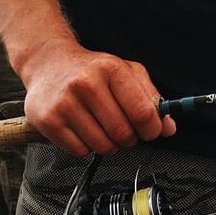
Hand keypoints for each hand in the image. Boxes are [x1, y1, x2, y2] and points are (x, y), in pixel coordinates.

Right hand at [20, 39, 175, 158]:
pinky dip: (86, 147)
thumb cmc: (89, 70)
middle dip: (129, 138)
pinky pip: (80, 152)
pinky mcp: (48, 121)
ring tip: (100, 127)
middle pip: (123, 134)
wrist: (47, 63)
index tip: (151, 131)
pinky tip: (82, 129)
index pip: (142, 112)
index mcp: (110, 69)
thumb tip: (168, 127)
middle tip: (122, 128)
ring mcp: (65, 103)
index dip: (152, 129)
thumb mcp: (124, 70)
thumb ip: (150, 97)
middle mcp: (87, 84)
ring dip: (108, 144)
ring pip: (103, 147)